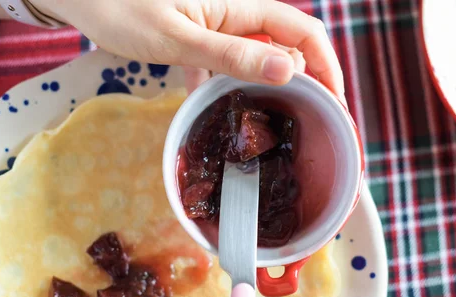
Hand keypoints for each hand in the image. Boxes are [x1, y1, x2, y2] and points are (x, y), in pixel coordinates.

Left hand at [29, 0, 344, 99]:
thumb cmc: (121, 8)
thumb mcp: (179, 38)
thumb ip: (232, 56)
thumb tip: (290, 72)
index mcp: (241, 5)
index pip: (303, 31)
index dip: (327, 66)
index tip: (334, 105)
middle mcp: (238, 15)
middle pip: (289, 47)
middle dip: (305, 83)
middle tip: (306, 125)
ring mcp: (220, 28)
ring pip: (261, 60)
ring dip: (268, 90)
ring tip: (270, 126)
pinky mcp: (202, 40)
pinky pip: (229, 66)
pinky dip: (231, 88)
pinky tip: (220, 109)